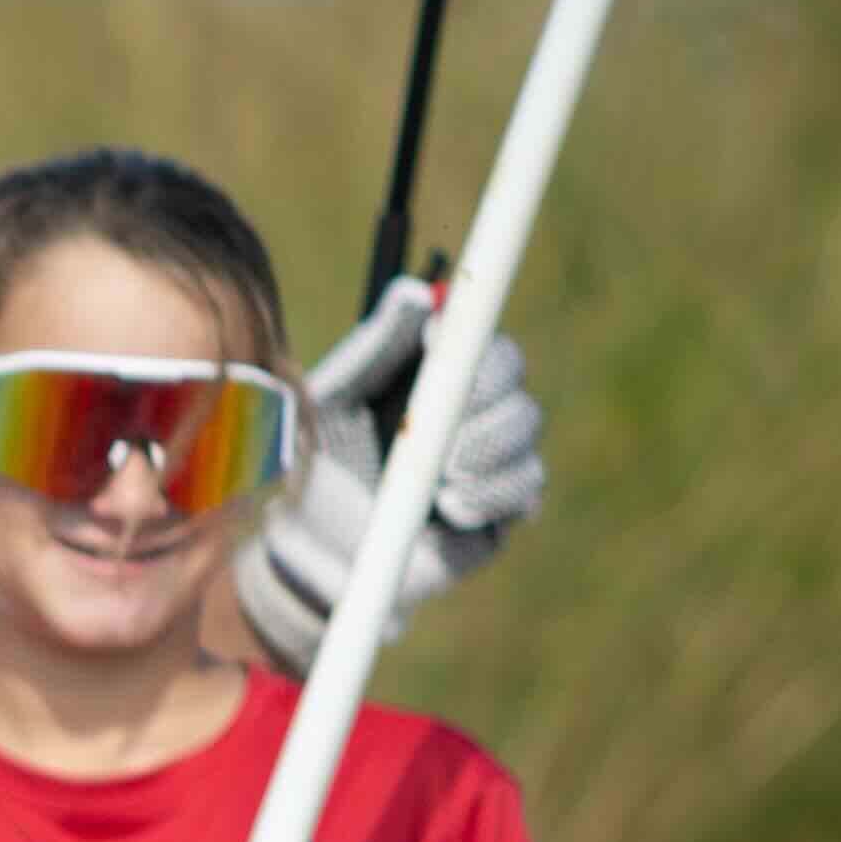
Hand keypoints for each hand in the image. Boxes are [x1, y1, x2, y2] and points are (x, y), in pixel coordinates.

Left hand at [239, 279, 547, 673]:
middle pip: (511, 376)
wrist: (313, 547)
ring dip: (483, 448)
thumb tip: (415, 294)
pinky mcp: (504, 505)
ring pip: (524, 428)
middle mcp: (474, 405)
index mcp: (435, 372)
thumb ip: (374, 349)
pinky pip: (526, 486)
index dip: (466, 334)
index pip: (477, 335)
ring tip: (438, 477)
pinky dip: (489, 493)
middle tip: (440, 428)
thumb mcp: (335, 401)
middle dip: (479, 396)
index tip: (431, 340)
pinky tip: (449, 508)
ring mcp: (494, 453)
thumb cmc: (320, 464)